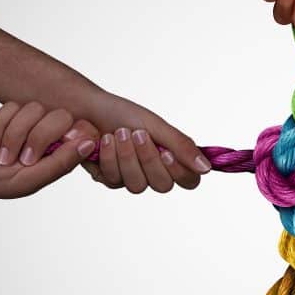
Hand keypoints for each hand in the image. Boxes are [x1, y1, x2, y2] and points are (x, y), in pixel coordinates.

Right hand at [0, 105, 97, 199]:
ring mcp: (26, 124)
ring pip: (35, 109)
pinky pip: (12, 106)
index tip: (57, 144)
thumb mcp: (26, 180)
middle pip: (60, 116)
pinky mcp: (6, 113)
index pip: (83, 132)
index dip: (73, 134)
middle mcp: (46, 138)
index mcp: (57, 157)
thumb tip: (90, 143)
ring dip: (13, 134)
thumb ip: (60, 163)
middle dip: (38, 136)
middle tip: (20, 158)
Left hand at [77, 90, 210, 192]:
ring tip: (118, 132)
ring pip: (137, 185)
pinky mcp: (110, 179)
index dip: (180, 171)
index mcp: (171, 159)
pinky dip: (109, 157)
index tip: (167, 152)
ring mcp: (131, 179)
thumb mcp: (156, 125)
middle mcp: (154, 173)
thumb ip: (182, 146)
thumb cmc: (123, 113)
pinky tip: (104, 140)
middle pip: (162, 185)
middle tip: (137, 133)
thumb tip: (206, 168)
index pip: (189, 180)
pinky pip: (114, 180)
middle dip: (148, 159)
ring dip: (126, 156)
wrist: (88, 109)